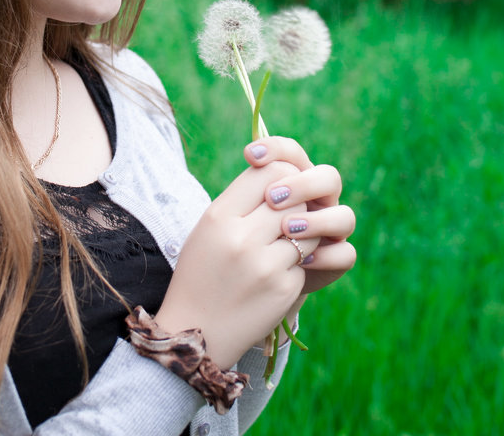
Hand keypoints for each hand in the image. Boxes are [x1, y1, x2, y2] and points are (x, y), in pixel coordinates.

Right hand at [154, 153, 307, 368]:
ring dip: (301, 235)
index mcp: (219, 216)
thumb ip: (242, 199)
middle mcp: (241, 238)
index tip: (278, 191)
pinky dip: (295, 265)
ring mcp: (264, 265)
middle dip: (294, 207)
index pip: (270, 171)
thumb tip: (283, 169)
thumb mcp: (209, 228)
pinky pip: (305, 260)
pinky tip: (273, 277)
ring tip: (279, 247)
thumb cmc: (202, 273)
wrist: (196, 334)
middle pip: (293, 198)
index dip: (282, 177)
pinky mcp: (283, 288)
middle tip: (281, 221)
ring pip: (307, 228)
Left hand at [245, 136, 356, 296]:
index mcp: (292, 180)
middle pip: (328, 177)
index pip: (292, 154)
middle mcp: (317, 200)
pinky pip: (345, 254)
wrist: (242, 287)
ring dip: (317, 220)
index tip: (249, 156)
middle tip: (272, 198)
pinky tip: (302, 261)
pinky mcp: (336, 260)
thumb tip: (251, 159)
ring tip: (287, 229)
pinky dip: (326, 256)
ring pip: (344, 216)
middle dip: (302, 184)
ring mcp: (330, 230)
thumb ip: (245, 189)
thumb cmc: (236, 246)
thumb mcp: (233, 217)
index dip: (275, 149)